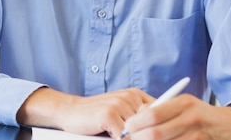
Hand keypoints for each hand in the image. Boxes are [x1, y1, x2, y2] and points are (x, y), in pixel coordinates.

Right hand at [17, 87, 154, 136]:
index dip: (157, 130)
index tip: (155, 135)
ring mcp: (120, 104)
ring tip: (115, 133)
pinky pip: (124, 137)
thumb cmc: (97, 115)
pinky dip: (118, 139)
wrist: (70, 110)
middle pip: (150, 125)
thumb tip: (160, 131)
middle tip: (124, 132)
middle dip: (143, 135)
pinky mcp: (109, 114)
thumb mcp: (122, 112)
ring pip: (138, 132)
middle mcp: (131, 96)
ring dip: (128, 138)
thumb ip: (139, 117)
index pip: (159, 114)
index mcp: (136, 94)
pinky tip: (107, 134)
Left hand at [119, 95, 230, 139]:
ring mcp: (198, 136)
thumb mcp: (184, 106)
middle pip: (154, 134)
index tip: (126, 129)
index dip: (134, 124)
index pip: (151, 114)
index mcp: (184, 103)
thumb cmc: (201, 116)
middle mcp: (191, 119)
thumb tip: (134, 120)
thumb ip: (161, 110)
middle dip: (137, 139)